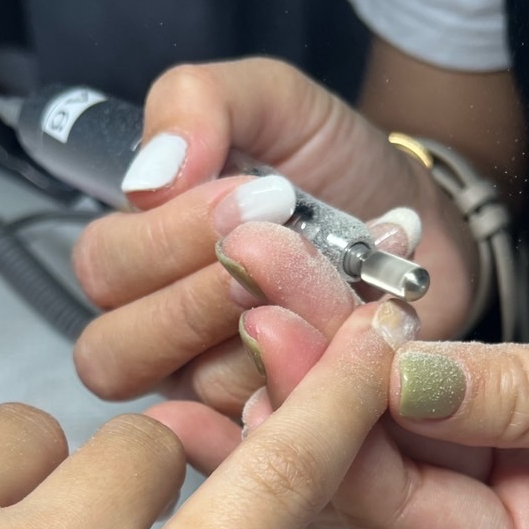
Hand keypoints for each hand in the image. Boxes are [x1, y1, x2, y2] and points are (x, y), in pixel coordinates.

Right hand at [70, 57, 476, 413]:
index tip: (257, 195)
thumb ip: (196, 104)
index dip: (169, 238)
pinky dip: (325, 362)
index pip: (103, 269)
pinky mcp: (278, 427)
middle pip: (115, 353)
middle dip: (200, 296)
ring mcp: (213, 394)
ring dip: (276, 325)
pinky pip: (275, 419)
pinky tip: (365, 315)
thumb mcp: (268, 101)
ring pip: (200, 390)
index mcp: (137, 261)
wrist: (425, 222)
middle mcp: (158, 338)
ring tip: (340, 271)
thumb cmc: (332, 165)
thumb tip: (148, 177)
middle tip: (279, 243)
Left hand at [151, 234, 528, 528]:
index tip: (270, 325)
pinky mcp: (484, 436)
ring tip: (252, 263)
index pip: (403, 503)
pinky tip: (297, 293)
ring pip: (374, 424)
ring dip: (317, 345)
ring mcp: (487, 489)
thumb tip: (394, 381)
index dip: (327, 418)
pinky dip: (357, 346)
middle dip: (300, 372)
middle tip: (238, 275)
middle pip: (369, 462)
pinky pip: (401, 398)